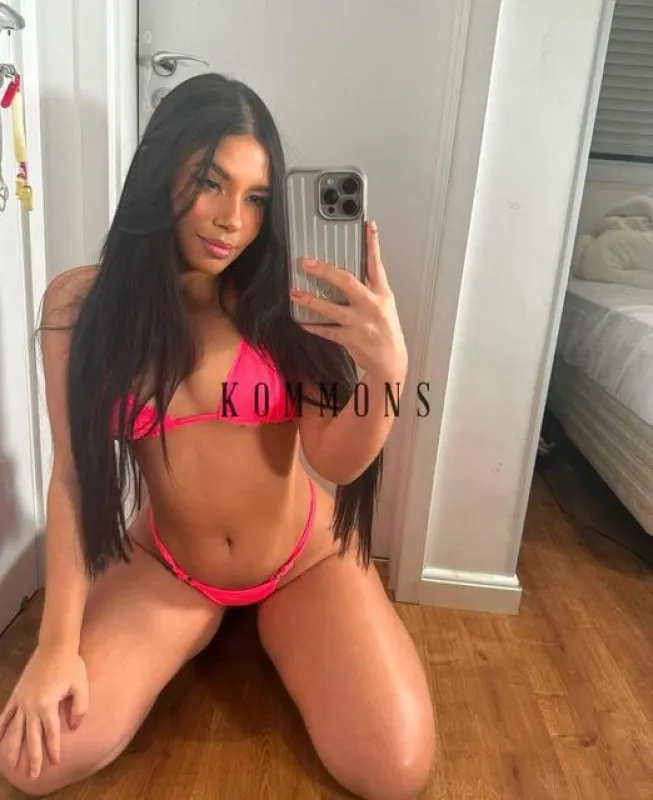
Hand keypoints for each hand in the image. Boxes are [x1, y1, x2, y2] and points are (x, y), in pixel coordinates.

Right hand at [0, 643, 88, 779]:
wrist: (55, 646)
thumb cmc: (71, 665)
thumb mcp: (81, 686)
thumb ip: (80, 708)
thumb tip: (74, 727)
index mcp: (48, 705)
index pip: (51, 733)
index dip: (53, 749)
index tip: (54, 762)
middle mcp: (31, 706)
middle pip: (31, 737)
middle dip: (32, 758)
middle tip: (32, 776)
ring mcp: (22, 701)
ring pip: (15, 730)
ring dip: (13, 749)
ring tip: (12, 765)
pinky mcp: (17, 694)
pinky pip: (6, 714)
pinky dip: (1, 727)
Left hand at [290, 221, 407, 383]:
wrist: (391, 361)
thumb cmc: (386, 330)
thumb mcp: (385, 305)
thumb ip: (370, 289)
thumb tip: (347, 274)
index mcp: (382, 294)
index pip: (377, 265)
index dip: (373, 245)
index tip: (368, 225)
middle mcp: (372, 306)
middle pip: (347, 282)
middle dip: (325, 271)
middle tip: (307, 263)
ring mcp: (360, 323)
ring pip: (331, 309)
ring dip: (311, 301)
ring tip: (295, 294)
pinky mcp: (350, 339)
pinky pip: (326, 330)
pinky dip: (313, 326)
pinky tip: (302, 322)